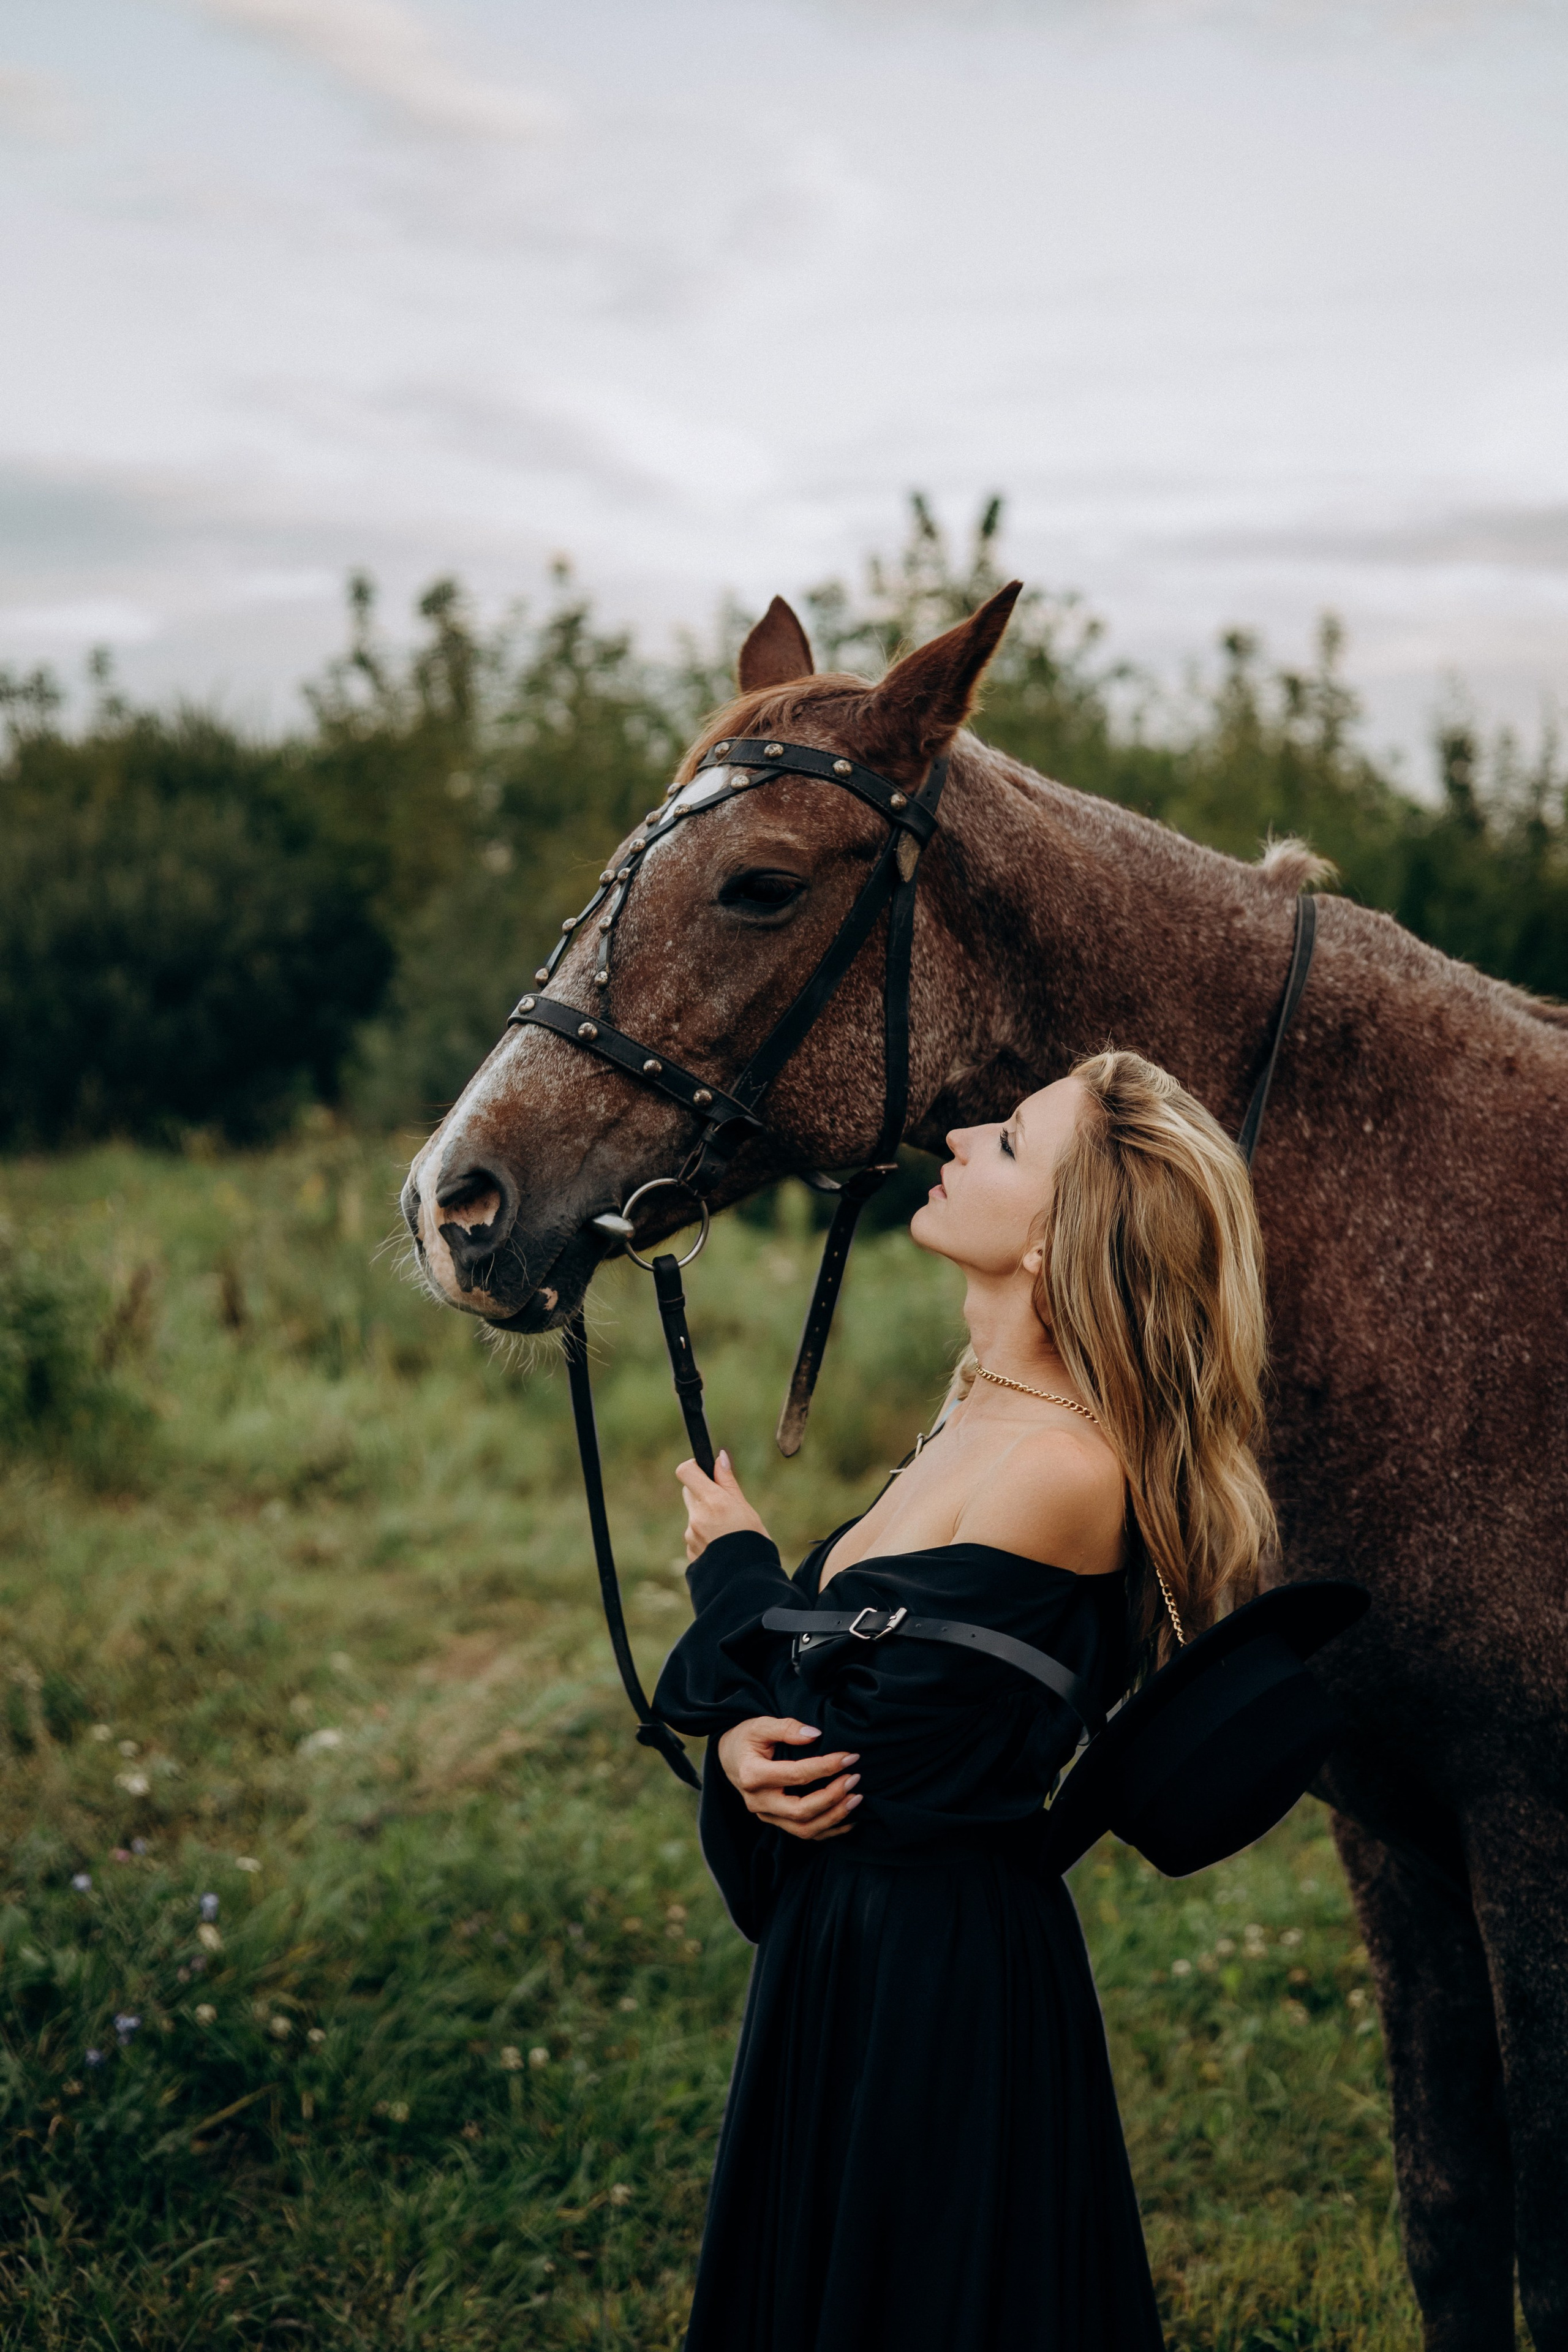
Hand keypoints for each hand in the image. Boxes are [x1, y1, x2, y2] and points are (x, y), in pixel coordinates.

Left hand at [677, 1450, 769, 1562]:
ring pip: (694, 1516)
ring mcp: (690, 1536)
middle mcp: (696, 1517)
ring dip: (706, 1518)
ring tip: (728, 1533)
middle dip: (703, 1493)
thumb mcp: (745, 1508)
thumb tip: (720, 1457)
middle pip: (690, 1493)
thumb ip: (728, 1482)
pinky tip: (722, 1547)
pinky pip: (695, 1537)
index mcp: (712, 1501)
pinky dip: (705, 1538)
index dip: (694, 1467)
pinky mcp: (690, 1552)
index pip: (686, 1471)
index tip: (706, 1471)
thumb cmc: (753, 1542)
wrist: (747, 1582)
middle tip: (724, 1505)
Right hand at [716, 1718, 862, 1840]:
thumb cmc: (746, 1739)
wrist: (730, 1758)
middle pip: (801, 1810)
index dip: (826, 1767)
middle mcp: (758, 1802)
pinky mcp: (775, 1821)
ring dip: (834, 1817)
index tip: (849, 1757)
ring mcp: (766, 1815)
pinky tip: (849, 1819)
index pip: (796, 1775)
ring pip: (804, 1829)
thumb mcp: (760, 1725)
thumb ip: (786, 1728)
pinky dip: (829, 1830)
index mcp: (752, 1775)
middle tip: (854, 1778)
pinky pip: (805, 1834)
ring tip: (856, 1798)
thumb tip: (815, 1735)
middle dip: (832, 1797)